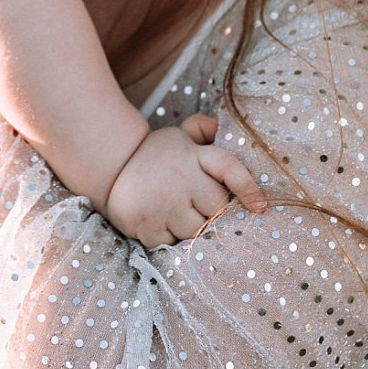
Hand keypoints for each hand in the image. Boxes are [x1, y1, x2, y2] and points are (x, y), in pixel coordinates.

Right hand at [102, 114, 268, 246]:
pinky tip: (157, 222)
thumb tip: (219, 125)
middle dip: (209, 213)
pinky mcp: (146, 223)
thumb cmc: (153, 156)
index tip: (259, 207)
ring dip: (187, 228)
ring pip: (195, 230)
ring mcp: (163, 202)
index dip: (247, 188)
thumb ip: (201, 129)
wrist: (108, 165)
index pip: (229, 169)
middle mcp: (182, 178)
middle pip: (216, 210)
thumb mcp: (177, 136)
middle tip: (193, 206)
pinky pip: (170, 242)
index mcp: (194, 156)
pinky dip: (166, 238)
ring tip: (172, 213)